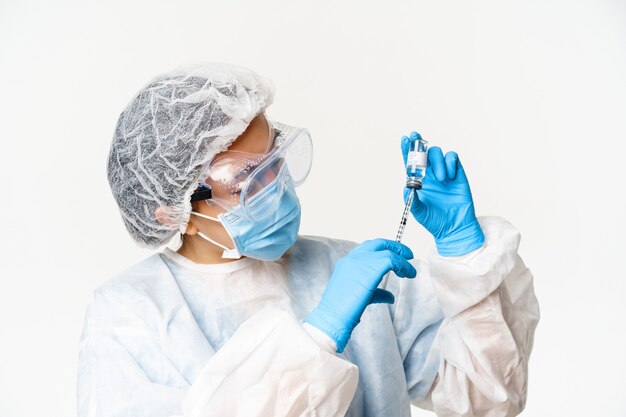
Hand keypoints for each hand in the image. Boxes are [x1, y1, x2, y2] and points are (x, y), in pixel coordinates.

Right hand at [304, 239, 415, 351]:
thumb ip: (377, 293)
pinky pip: (391, 260)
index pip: (368, 249)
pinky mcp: (370, 268)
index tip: (395, 258)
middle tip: (407, 255)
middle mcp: (352, 258)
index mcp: (347, 263)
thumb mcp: (361, 297)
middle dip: (395, 247)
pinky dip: (402, 266)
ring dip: (401, 259)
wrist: (333, 316)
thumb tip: (390, 296)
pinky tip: (407, 274)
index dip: (384, 250)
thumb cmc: (343, 311)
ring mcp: (360, 261)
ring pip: (387, 251)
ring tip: (409, 270)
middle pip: (378, 243)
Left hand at [401, 132, 484, 255]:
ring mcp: (444, 172)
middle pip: (423, 152)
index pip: (410, 162)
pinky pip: (453, 158)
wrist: (454, 228)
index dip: (406, 149)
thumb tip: (405, 188)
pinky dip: (450, 162)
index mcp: (418, 181)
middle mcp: (430, 174)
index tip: (404, 139)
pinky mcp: (458, 174)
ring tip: (441, 178)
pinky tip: (450, 175)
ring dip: (437, 162)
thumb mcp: (420, 213)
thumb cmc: (434, 221)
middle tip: (416, 138)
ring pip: (437, 153)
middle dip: (418, 143)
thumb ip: (413, 201)